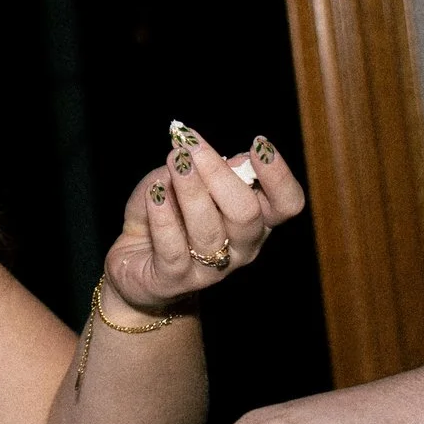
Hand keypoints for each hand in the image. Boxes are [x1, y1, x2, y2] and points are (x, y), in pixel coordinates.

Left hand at [103, 129, 304, 313]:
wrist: (136, 261)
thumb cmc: (171, 214)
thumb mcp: (191, 183)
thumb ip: (207, 167)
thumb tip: (212, 152)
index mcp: (257, 219)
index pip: (287, 203)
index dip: (279, 175)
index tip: (258, 144)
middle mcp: (242, 247)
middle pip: (246, 213)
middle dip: (218, 174)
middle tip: (191, 146)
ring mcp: (211, 269)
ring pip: (208, 230)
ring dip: (190, 190)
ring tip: (174, 161)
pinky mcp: (175, 280)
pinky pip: (173, 249)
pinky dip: (163, 217)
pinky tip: (155, 193)